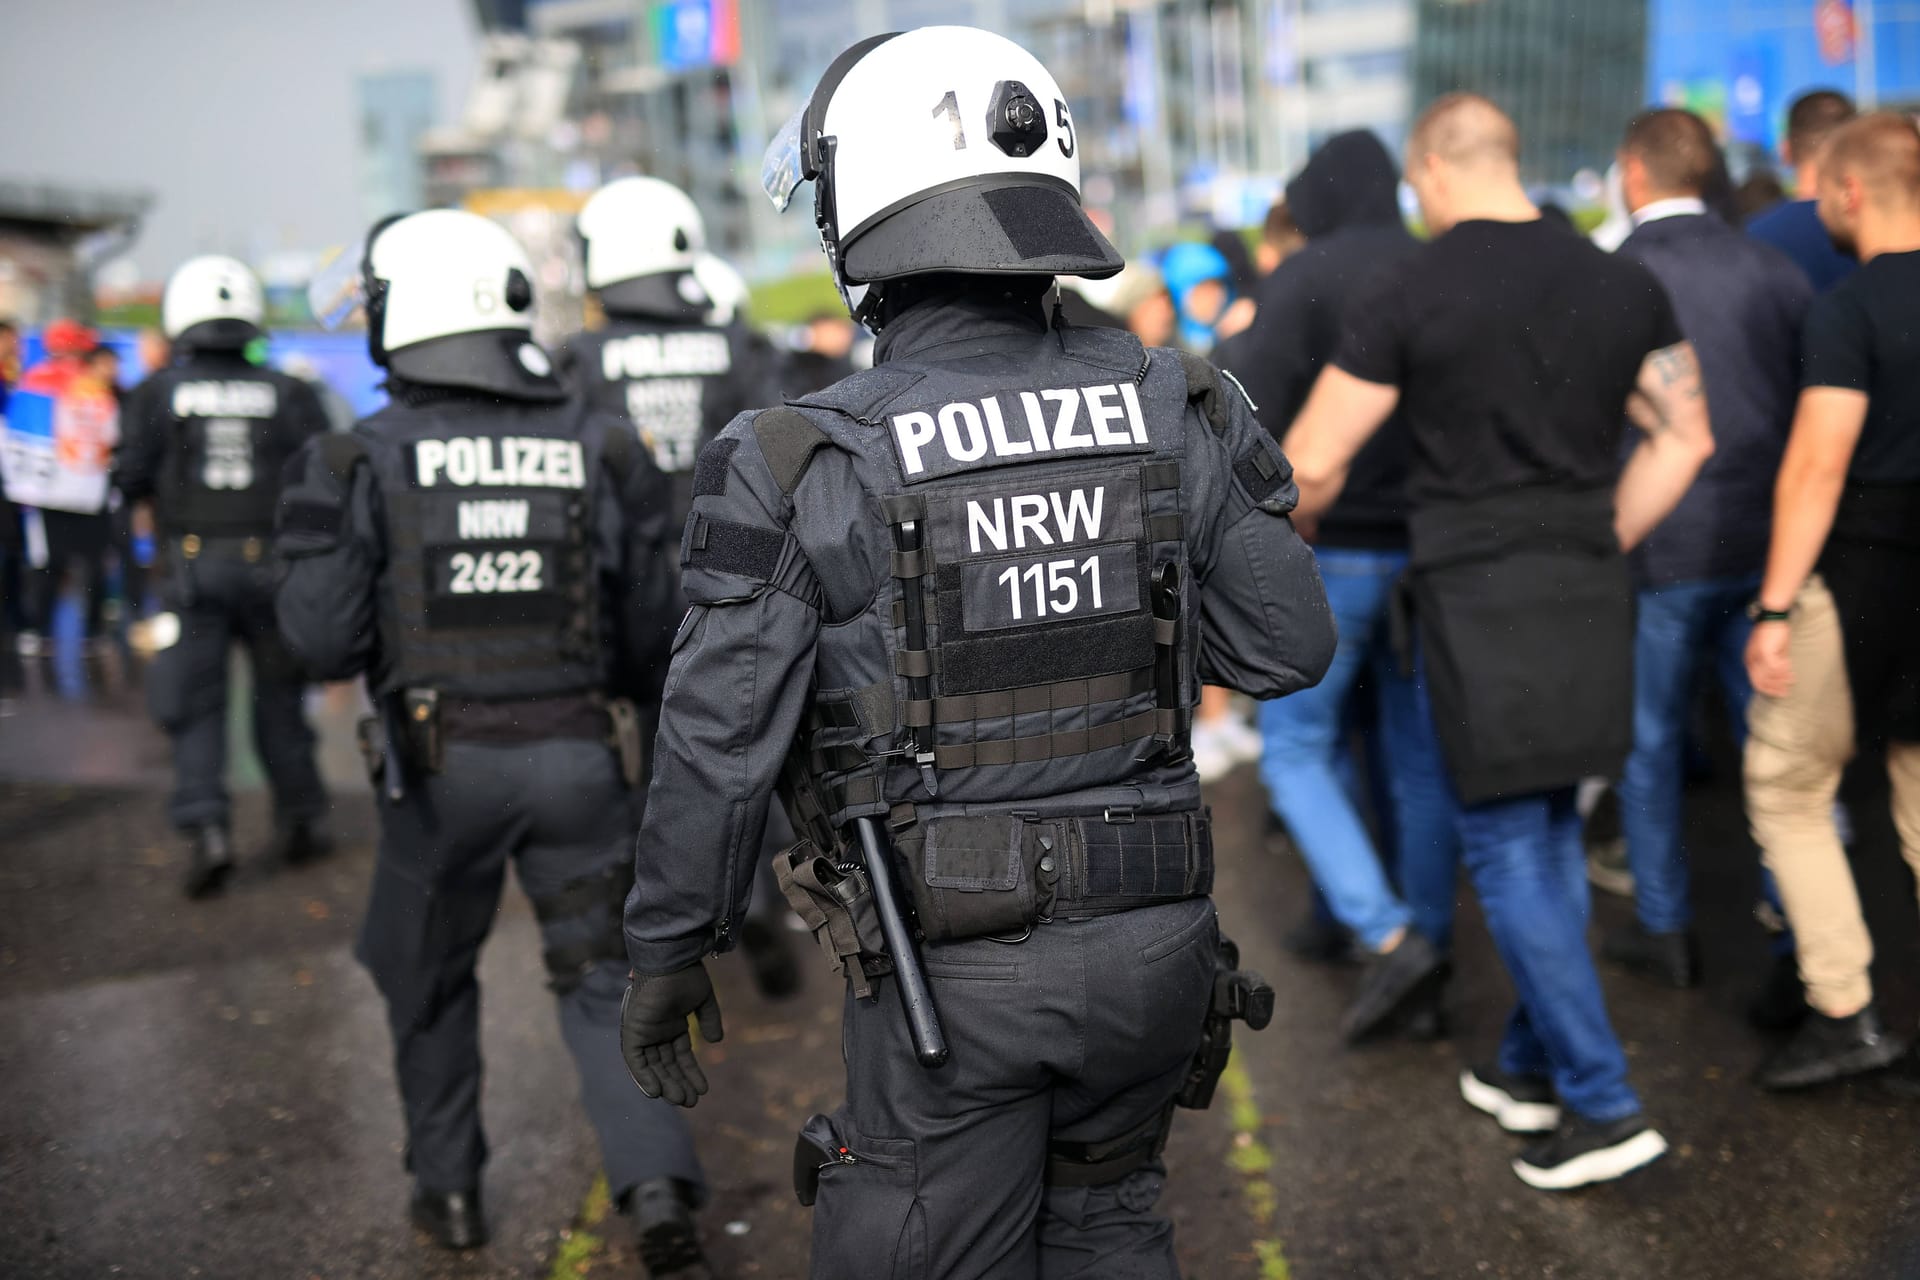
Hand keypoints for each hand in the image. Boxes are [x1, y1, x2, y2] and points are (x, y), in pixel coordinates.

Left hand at [620, 962, 722, 1107]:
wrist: (671, 960)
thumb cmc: (686, 975)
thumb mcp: (703, 1000)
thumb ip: (709, 1020)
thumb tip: (715, 1041)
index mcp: (672, 1024)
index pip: (680, 1056)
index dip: (691, 1073)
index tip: (703, 1089)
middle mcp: (657, 1031)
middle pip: (666, 1064)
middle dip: (679, 1083)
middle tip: (692, 1102)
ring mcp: (644, 1031)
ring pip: (653, 1066)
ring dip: (666, 1084)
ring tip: (682, 1101)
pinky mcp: (633, 1031)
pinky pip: (635, 1060)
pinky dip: (643, 1076)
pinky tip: (657, 1092)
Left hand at [1745, 620, 1793, 699]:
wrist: (1773, 618)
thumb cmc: (1774, 634)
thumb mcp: (1774, 652)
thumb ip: (1775, 665)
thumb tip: (1782, 678)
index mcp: (1750, 661)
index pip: (1756, 682)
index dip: (1769, 689)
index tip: (1780, 692)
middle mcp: (1751, 660)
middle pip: (1760, 682)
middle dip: (1774, 688)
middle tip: (1786, 692)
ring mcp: (1756, 656)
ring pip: (1769, 676)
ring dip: (1781, 679)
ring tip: (1791, 678)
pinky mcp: (1765, 652)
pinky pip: (1775, 668)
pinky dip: (1783, 670)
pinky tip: (1790, 666)